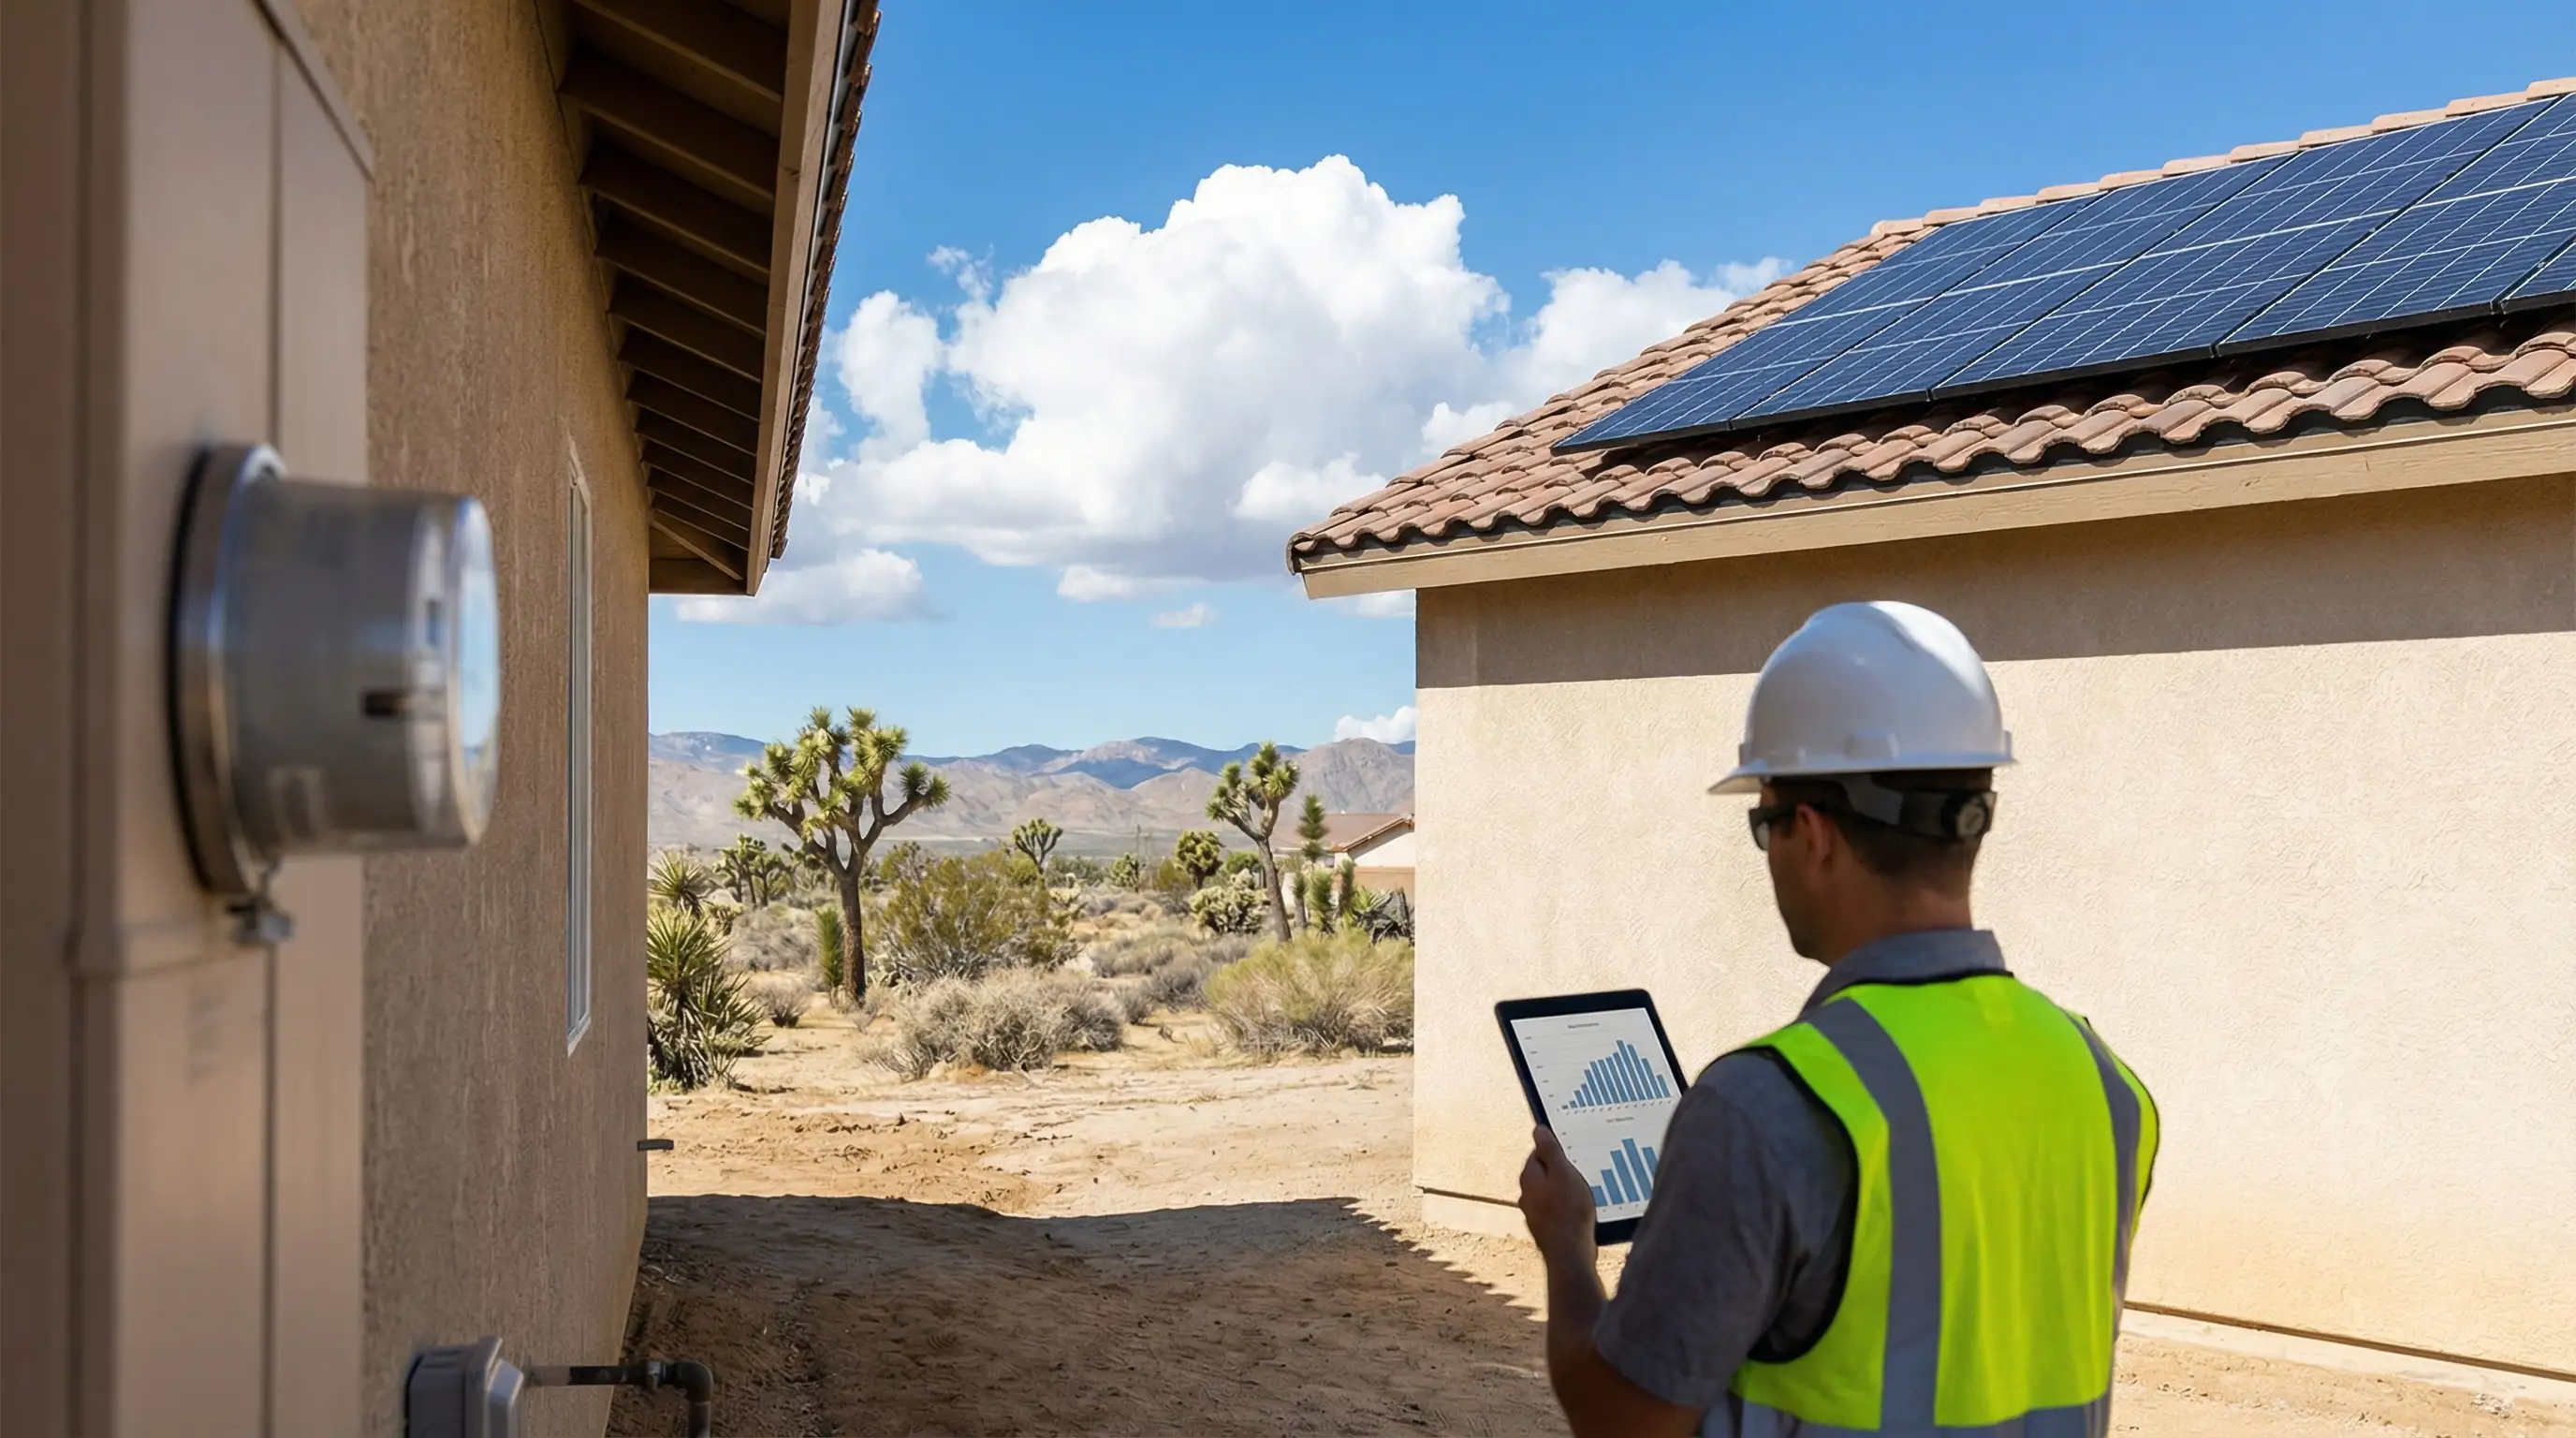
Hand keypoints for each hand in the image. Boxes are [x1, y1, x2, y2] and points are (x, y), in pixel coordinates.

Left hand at [1518, 1125, 1597, 1269]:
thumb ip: (1549, 1150)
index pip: (1538, 1153)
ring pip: (1551, 1193)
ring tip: (1584, 1195)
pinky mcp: (1546, 1229)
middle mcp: (1527, 1195)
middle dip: (1562, 1172)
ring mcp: (1535, 1213)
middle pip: (1545, 1173)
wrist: (1570, 1254)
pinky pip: (1557, 1211)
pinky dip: (1568, 1209)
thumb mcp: (1563, 1173)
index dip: (1557, 1151)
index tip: (1573, 1154)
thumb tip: (1538, 1130)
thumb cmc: (1569, 1212)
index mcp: (1529, 1177)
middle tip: (1582, 1175)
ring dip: (1566, 1192)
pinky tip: (1582, 1214)